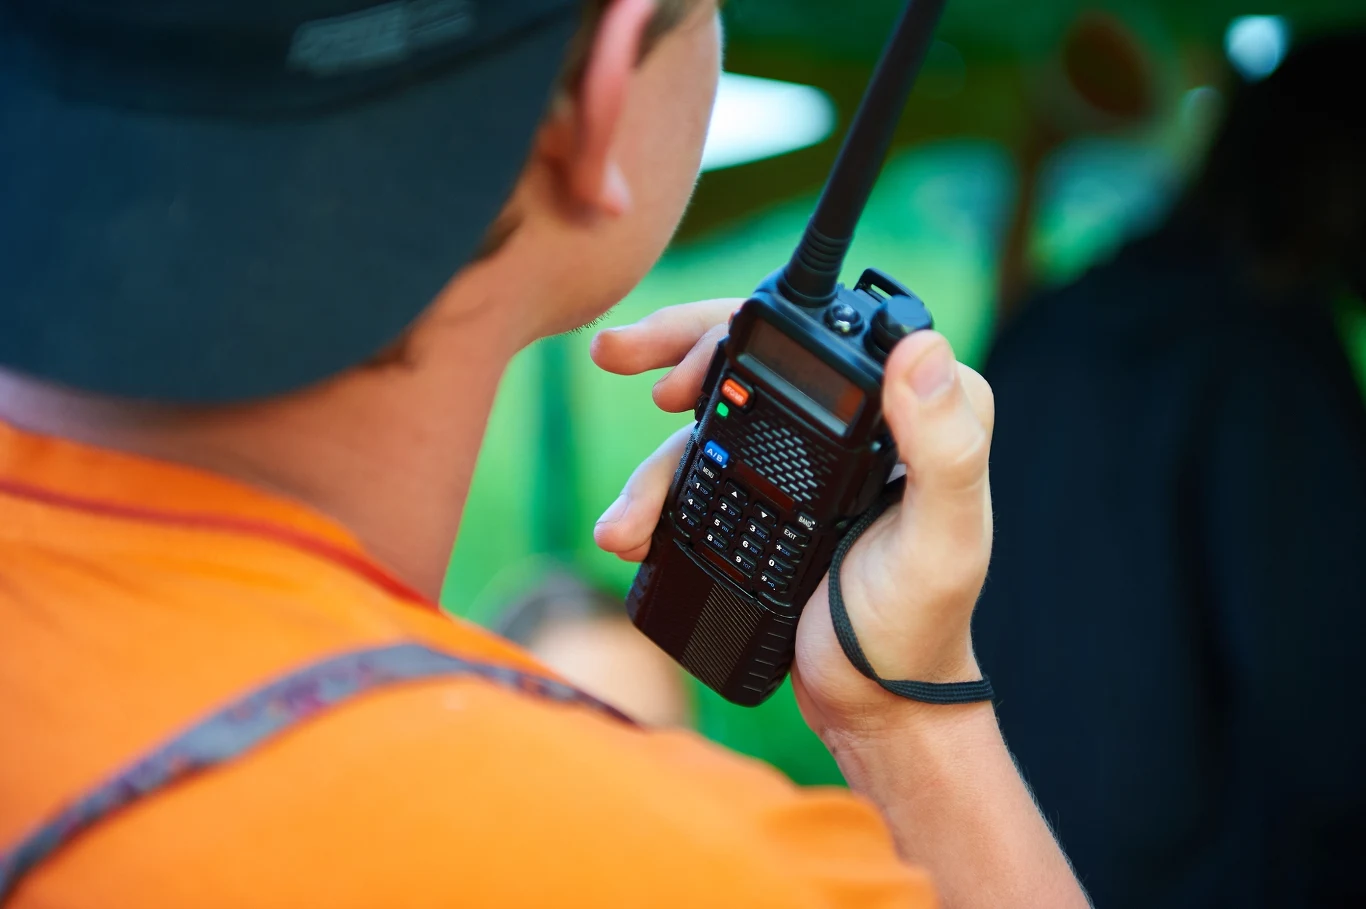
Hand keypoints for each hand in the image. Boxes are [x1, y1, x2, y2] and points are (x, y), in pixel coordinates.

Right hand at [591, 299, 994, 740]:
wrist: (872, 704)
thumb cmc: (917, 630)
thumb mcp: (939, 542)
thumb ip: (945, 448)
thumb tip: (924, 345)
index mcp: (916, 411)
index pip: (825, 333)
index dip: (740, 329)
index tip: (683, 371)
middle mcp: (865, 421)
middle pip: (757, 356)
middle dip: (676, 353)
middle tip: (614, 353)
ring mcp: (812, 459)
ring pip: (715, 421)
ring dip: (654, 464)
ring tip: (622, 523)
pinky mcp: (774, 497)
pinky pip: (705, 471)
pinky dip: (658, 495)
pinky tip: (629, 530)